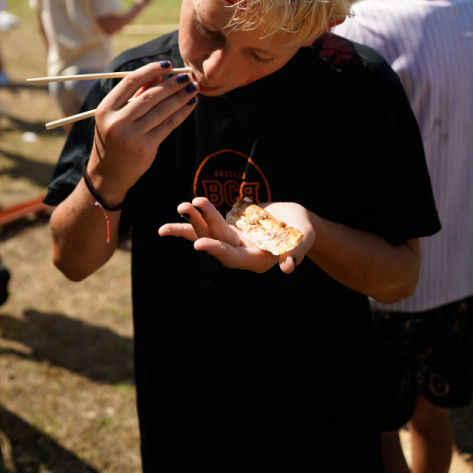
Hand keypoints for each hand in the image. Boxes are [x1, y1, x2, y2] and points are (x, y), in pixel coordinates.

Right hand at [87, 61, 197, 203]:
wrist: (108, 174)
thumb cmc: (114, 138)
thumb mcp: (118, 114)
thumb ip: (137, 93)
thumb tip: (160, 73)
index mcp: (106, 109)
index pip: (130, 81)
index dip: (151, 70)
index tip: (168, 64)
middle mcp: (117, 121)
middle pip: (150, 96)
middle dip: (172, 84)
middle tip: (187, 76)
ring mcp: (132, 136)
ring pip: (162, 110)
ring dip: (181, 97)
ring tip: (193, 88)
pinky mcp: (146, 148)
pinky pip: (168, 125)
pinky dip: (181, 113)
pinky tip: (190, 104)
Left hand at [159, 197, 315, 273]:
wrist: (294, 219)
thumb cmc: (302, 230)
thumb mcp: (303, 238)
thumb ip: (296, 250)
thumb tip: (289, 267)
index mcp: (257, 260)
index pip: (234, 258)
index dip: (217, 250)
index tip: (200, 243)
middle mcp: (240, 253)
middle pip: (216, 242)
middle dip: (200, 227)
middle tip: (186, 208)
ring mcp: (232, 240)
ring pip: (208, 232)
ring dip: (194, 220)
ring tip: (182, 205)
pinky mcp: (227, 228)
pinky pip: (206, 225)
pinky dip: (190, 223)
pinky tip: (169, 224)